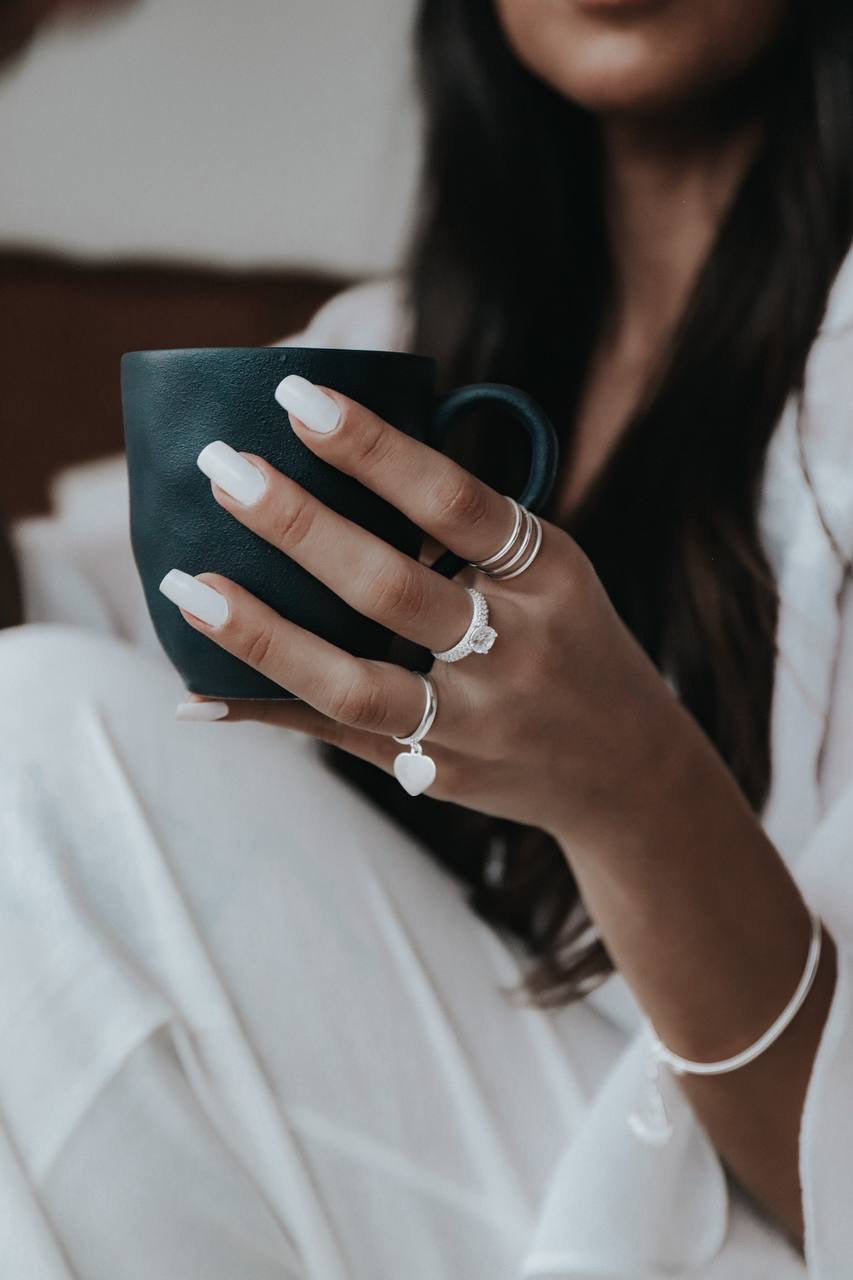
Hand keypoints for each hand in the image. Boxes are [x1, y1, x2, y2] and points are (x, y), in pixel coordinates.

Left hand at [164, 377, 691, 843]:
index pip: (455, 501)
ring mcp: (473, 723)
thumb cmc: (571, 643)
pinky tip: (197, 691)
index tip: (298, 397)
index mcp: (548, 576)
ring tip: (187, 586)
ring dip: (262, 635)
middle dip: (300, 526)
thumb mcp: (552, 571)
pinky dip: (266, 711)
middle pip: (392, 588)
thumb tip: (346, 459)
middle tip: (224, 470)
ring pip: (353, 683)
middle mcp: (514, 651)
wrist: (627, 773)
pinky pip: (337, 737)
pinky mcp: (437, 773)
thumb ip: (468, 528)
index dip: (374, 449)